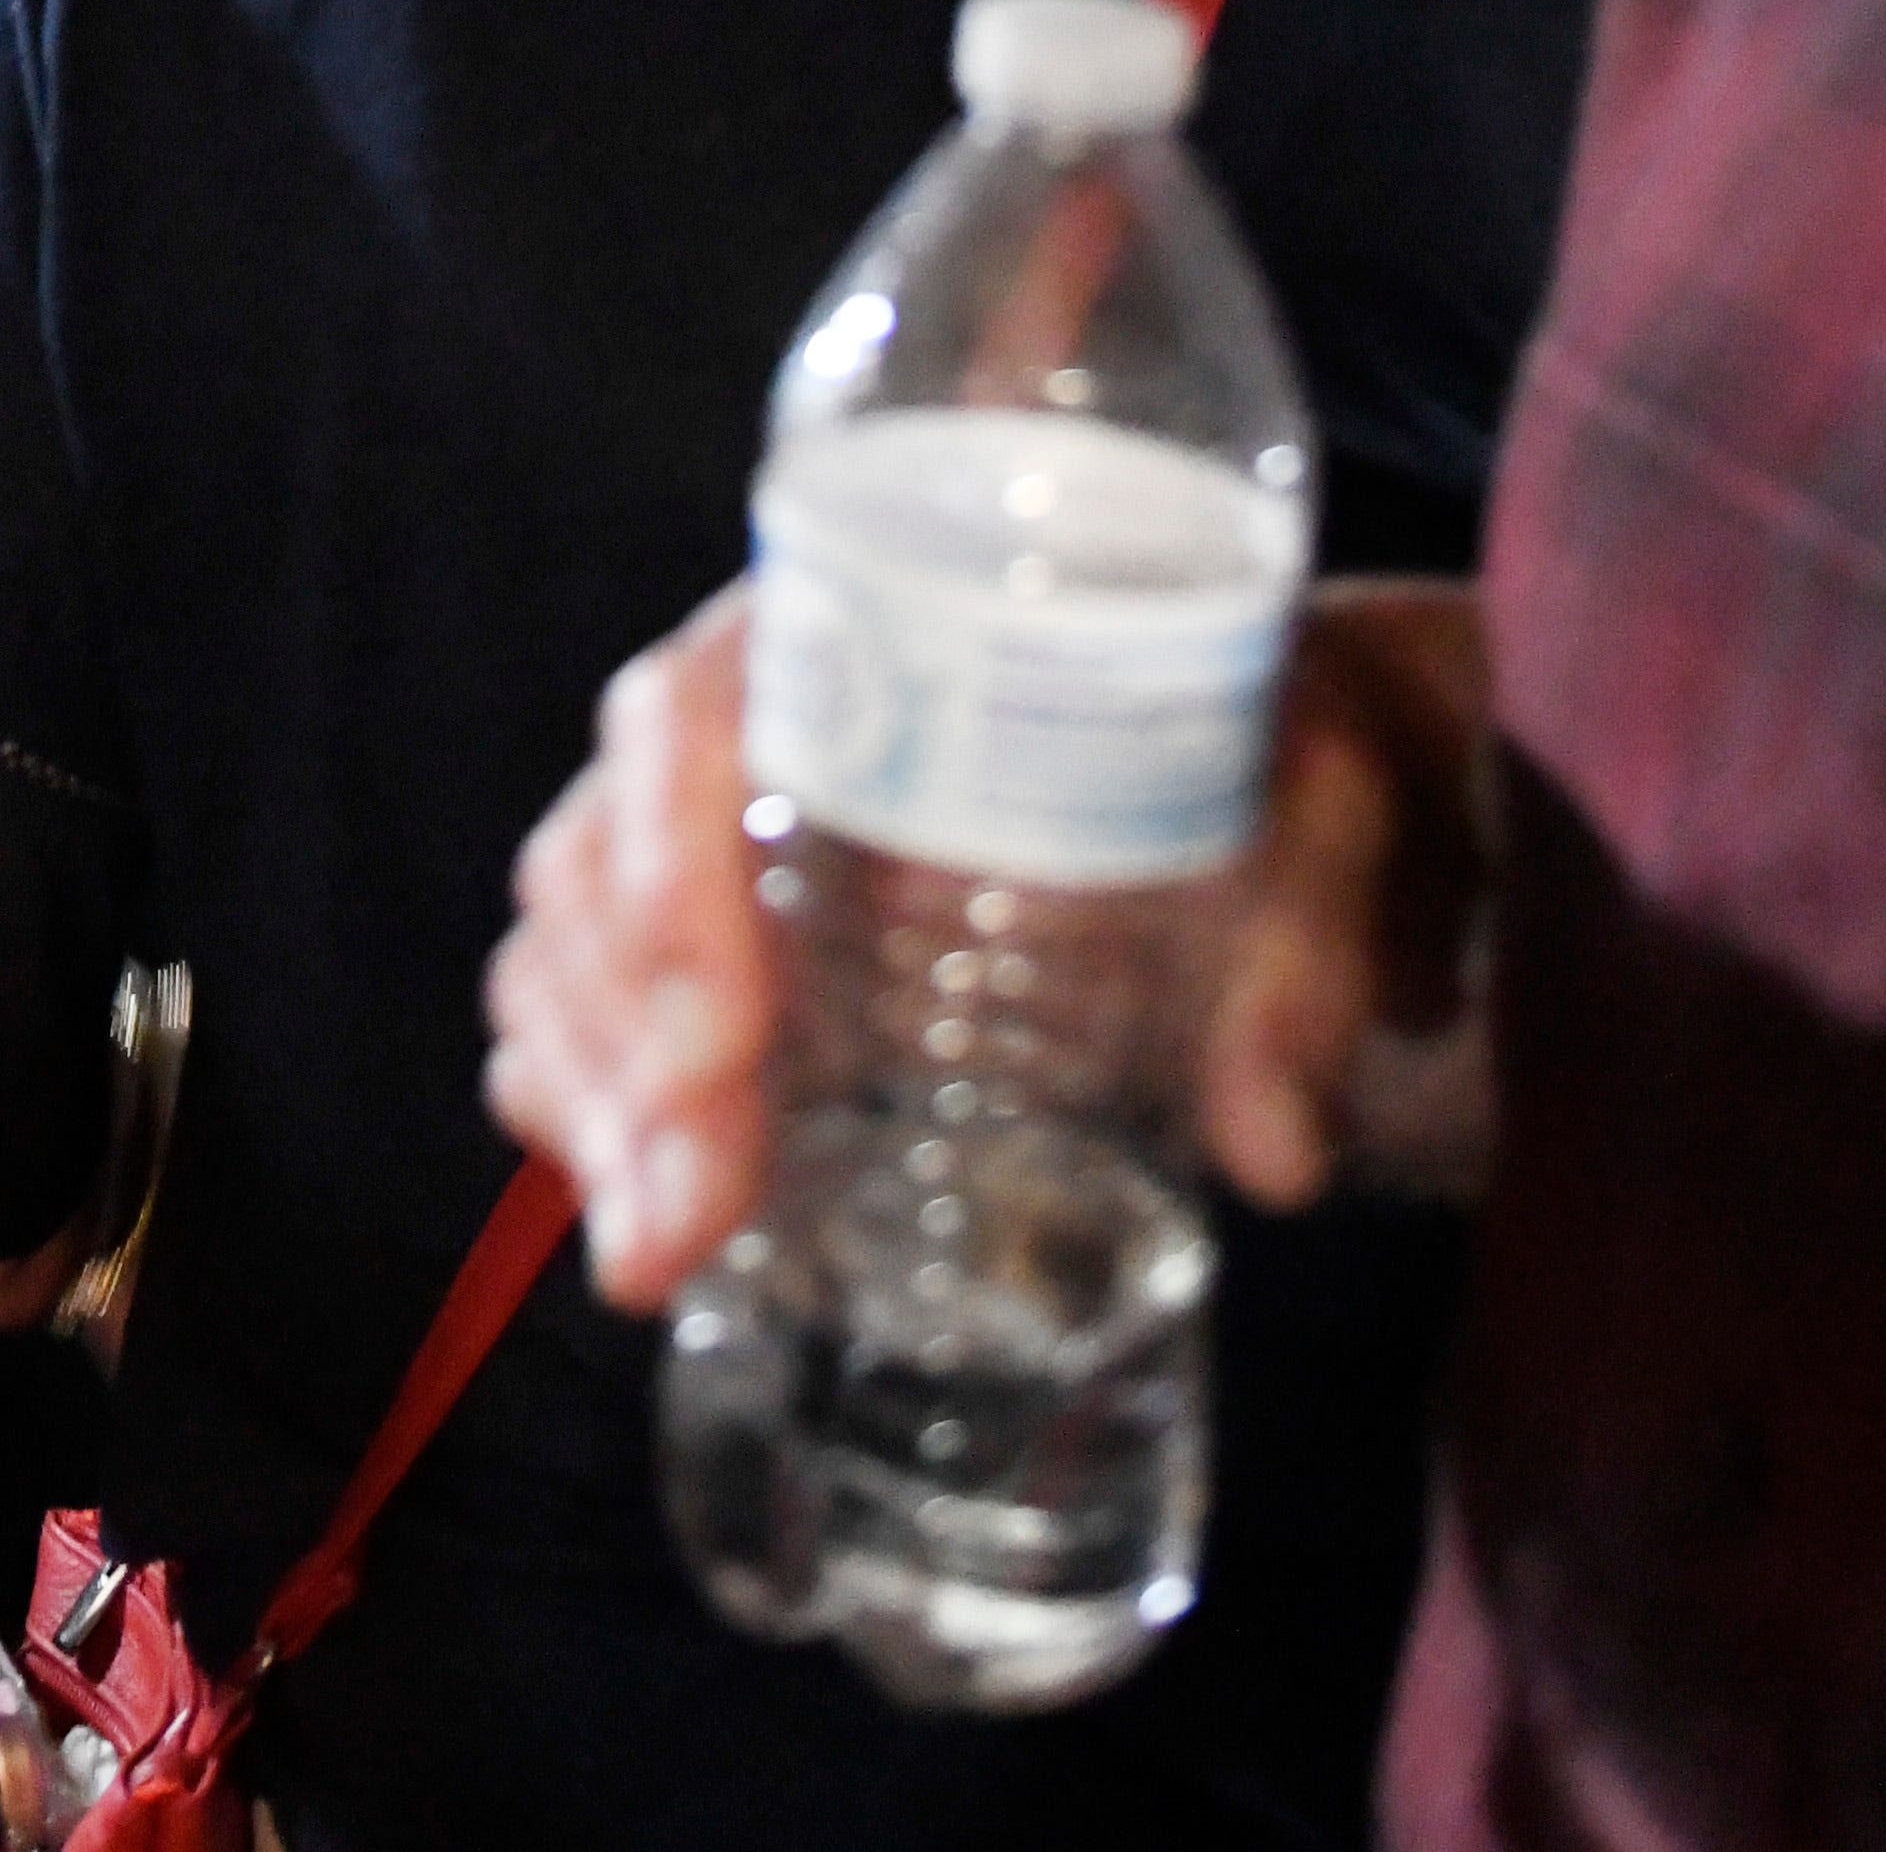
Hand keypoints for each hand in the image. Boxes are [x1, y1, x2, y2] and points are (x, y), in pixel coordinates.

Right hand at [486, 579, 1498, 1301]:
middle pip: (604, 848)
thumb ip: (1304, 949)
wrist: (1251, 754)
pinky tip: (641, 1231)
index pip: (696, 705)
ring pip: (569, 940)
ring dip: (595, 1104)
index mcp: (868, 629)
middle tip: (694, 1208)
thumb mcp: (1317, 800)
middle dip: (625, 1042)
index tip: (724, 1043)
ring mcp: (715, 834)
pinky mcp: (715, 939)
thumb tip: (1279, 1155)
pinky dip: (582, 1117)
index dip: (669, 860)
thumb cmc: (1257, 739)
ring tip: (661, 1255)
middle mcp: (758, 720)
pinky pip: (575, 1008)